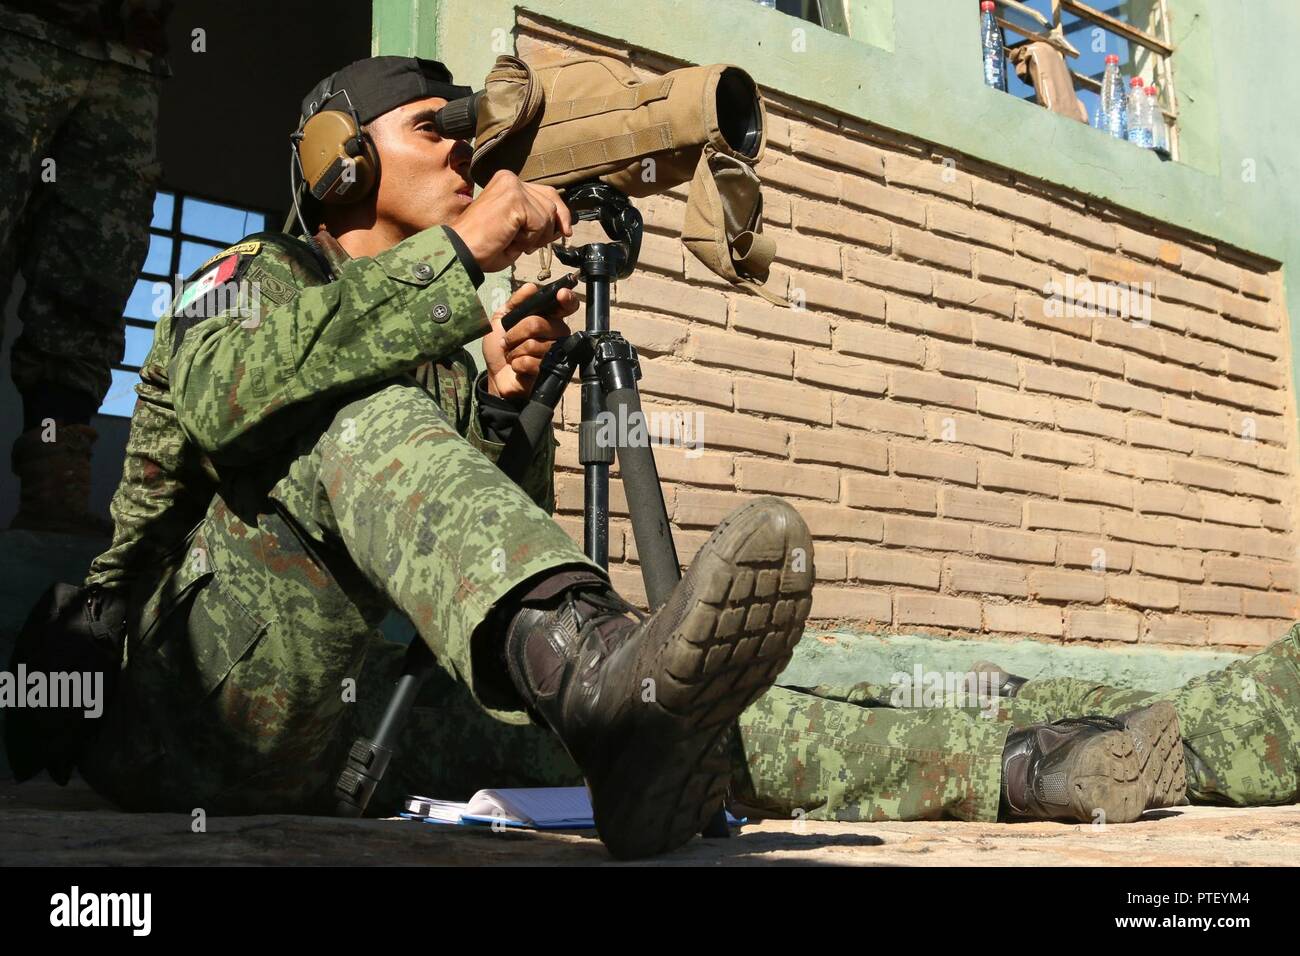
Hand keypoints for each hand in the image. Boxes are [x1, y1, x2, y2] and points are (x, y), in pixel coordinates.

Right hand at [449, 170, 572, 272]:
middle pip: (551, 202)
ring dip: (535, 237)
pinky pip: (540, 224)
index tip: (565, 231)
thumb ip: (539, 222)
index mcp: (508, 183)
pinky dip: (529, 239)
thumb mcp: (518, 231)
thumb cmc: (484, 246)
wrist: (461, 252)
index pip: (547, 192)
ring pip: (548, 215)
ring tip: (511, 240)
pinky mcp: (514, 199)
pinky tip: (509, 240)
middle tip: (525, 244)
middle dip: (547, 229)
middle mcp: (510, 178)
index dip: (559, 214)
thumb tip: (565, 226)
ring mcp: (512, 186)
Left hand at [483, 281, 578, 403]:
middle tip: (508, 340)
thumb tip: (531, 287)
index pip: (567, 306)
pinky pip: (532, 361)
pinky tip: (517, 366)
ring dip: (515, 350)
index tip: (561, 294)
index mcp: (548, 319)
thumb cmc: (500, 347)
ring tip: (513, 355)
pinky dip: (518, 363)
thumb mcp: (501, 319)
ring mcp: (554, 353)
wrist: (495, 375)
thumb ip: (515, 302)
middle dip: (516, 332)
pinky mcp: (549, 371)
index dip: (567, 299)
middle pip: (540, 323)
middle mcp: (556, 334)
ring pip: (534, 344)